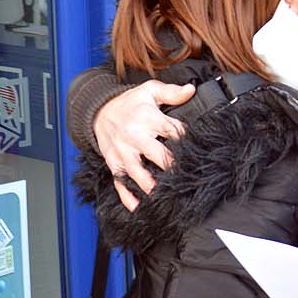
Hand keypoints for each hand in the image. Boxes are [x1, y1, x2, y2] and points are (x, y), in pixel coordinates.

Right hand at [95, 80, 194, 210]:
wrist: (98, 112)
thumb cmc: (129, 103)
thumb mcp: (148, 91)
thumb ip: (171, 92)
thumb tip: (191, 90)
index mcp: (147, 118)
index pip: (172, 130)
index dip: (187, 140)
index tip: (200, 151)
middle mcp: (134, 137)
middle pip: (157, 155)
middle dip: (172, 167)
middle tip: (187, 179)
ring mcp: (123, 153)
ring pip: (138, 173)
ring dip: (151, 186)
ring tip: (165, 197)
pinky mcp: (114, 164)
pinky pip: (120, 183)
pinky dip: (127, 197)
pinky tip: (138, 207)